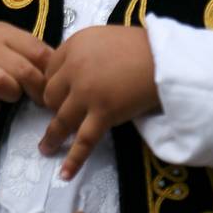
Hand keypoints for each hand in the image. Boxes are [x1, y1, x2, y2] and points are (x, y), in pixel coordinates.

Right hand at [0, 25, 48, 123]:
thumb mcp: (2, 46)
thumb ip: (28, 53)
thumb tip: (61, 70)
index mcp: (1, 32)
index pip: (38, 50)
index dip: (51, 71)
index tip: (54, 84)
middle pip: (24, 69)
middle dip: (37, 89)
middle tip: (39, 100)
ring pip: (3, 84)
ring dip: (12, 95)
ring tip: (9, 97)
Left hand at [39, 26, 158, 179]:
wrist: (166, 58)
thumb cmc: (143, 48)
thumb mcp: (105, 38)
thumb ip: (86, 53)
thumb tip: (76, 73)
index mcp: (76, 45)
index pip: (51, 70)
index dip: (53, 84)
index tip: (57, 95)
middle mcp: (75, 68)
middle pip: (51, 95)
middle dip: (54, 107)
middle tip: (60, 116)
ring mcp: (87, 92)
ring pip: (61, 119)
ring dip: (52, 137)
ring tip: (45, 149)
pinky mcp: (103, 113)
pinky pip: (84, 140)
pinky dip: (74, 159)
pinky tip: (65, 174)